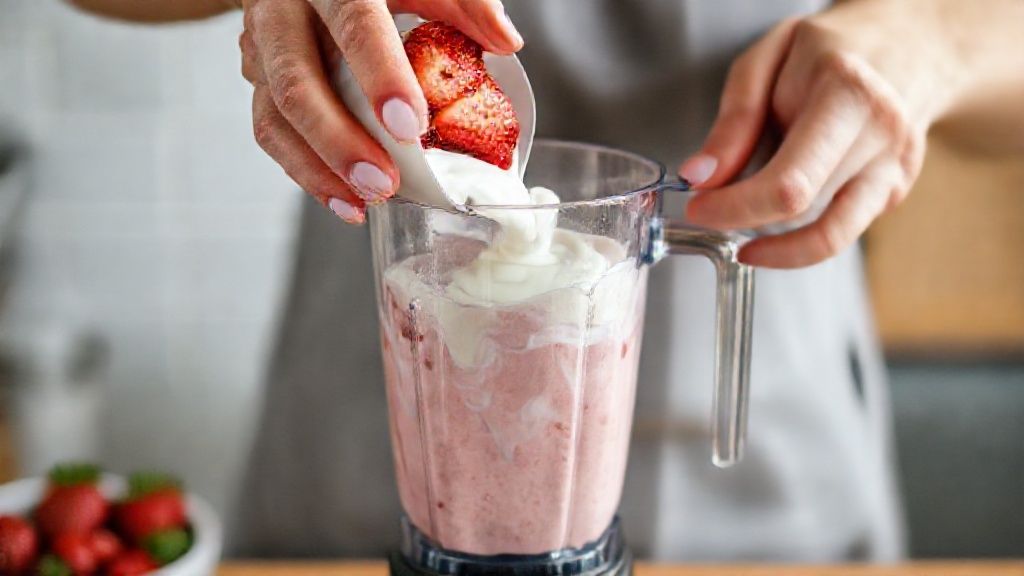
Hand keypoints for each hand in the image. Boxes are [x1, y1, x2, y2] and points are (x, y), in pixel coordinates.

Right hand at [239, 0, 522, 222]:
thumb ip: (463, 1)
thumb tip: (505, 40)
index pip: (353, 24)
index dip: (380, 76)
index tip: (409, 127)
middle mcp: (284, 11)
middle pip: (296, 81)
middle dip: (340, 141)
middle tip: (384, 182)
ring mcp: (260, 46)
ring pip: (273, 116)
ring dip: (319, 169)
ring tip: (365, 201)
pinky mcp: (254, 76)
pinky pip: (270, 131)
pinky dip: (307, 173)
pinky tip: (344, 199)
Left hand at [680, 0, 960, 267]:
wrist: (907, 45)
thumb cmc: (829, 49)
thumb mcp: (766, 59)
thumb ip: (735, 119)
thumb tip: (702, 177)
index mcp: (847, 95)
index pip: (789, 182)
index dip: (735, 207)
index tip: (699, 207)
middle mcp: (881, 136)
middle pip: (806, 213)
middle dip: (746, 222)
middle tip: (712, 213)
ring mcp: (896, 168)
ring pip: (830, 237)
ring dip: (776, 247)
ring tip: (744, 232)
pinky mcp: (895, 191)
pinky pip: (842, 230)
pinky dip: (801, 235)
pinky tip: (779, 213)